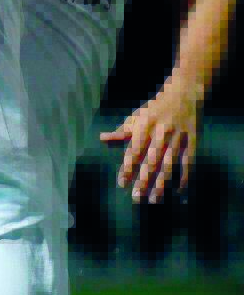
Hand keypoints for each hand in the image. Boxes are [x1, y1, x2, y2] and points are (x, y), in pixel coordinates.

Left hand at [100, 84, 200, 202]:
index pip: (133, 151)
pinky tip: (179, 192)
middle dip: (143, 180)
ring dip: (162, 184)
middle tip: (136, 198)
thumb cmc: (155, 109)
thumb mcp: (136, 116)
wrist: (184, 93)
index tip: (122, 184)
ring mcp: (177, 138)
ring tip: (154, 200)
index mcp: (144, 126)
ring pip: (169, 165)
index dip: (127, 167)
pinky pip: (188, 162)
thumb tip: (102, 139)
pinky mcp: (192, 141)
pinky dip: (184, 178)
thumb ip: (122, 131)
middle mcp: (160, 133)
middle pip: (151, 161)